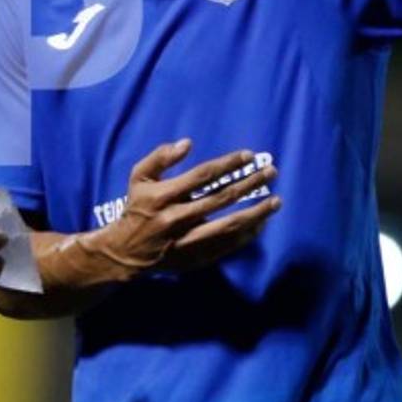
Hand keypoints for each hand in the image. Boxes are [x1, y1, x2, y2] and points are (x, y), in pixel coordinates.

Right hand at [83, 139, 280, 274]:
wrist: (125, 252)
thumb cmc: (137, 208)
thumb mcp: (138, 177)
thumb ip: (160, 157)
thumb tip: (187, 143)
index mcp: (162, 195)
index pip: (202, 175)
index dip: (228, 164)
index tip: (249, 155)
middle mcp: (175, 218)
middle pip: (221, 198)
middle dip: (250, 184)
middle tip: (271, 172)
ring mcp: (187, 241)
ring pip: (229, 226)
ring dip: (256, 213)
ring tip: (276, 201)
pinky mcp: (195, 258)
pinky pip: (227, 246)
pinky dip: (247, 235)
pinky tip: (261, 223)